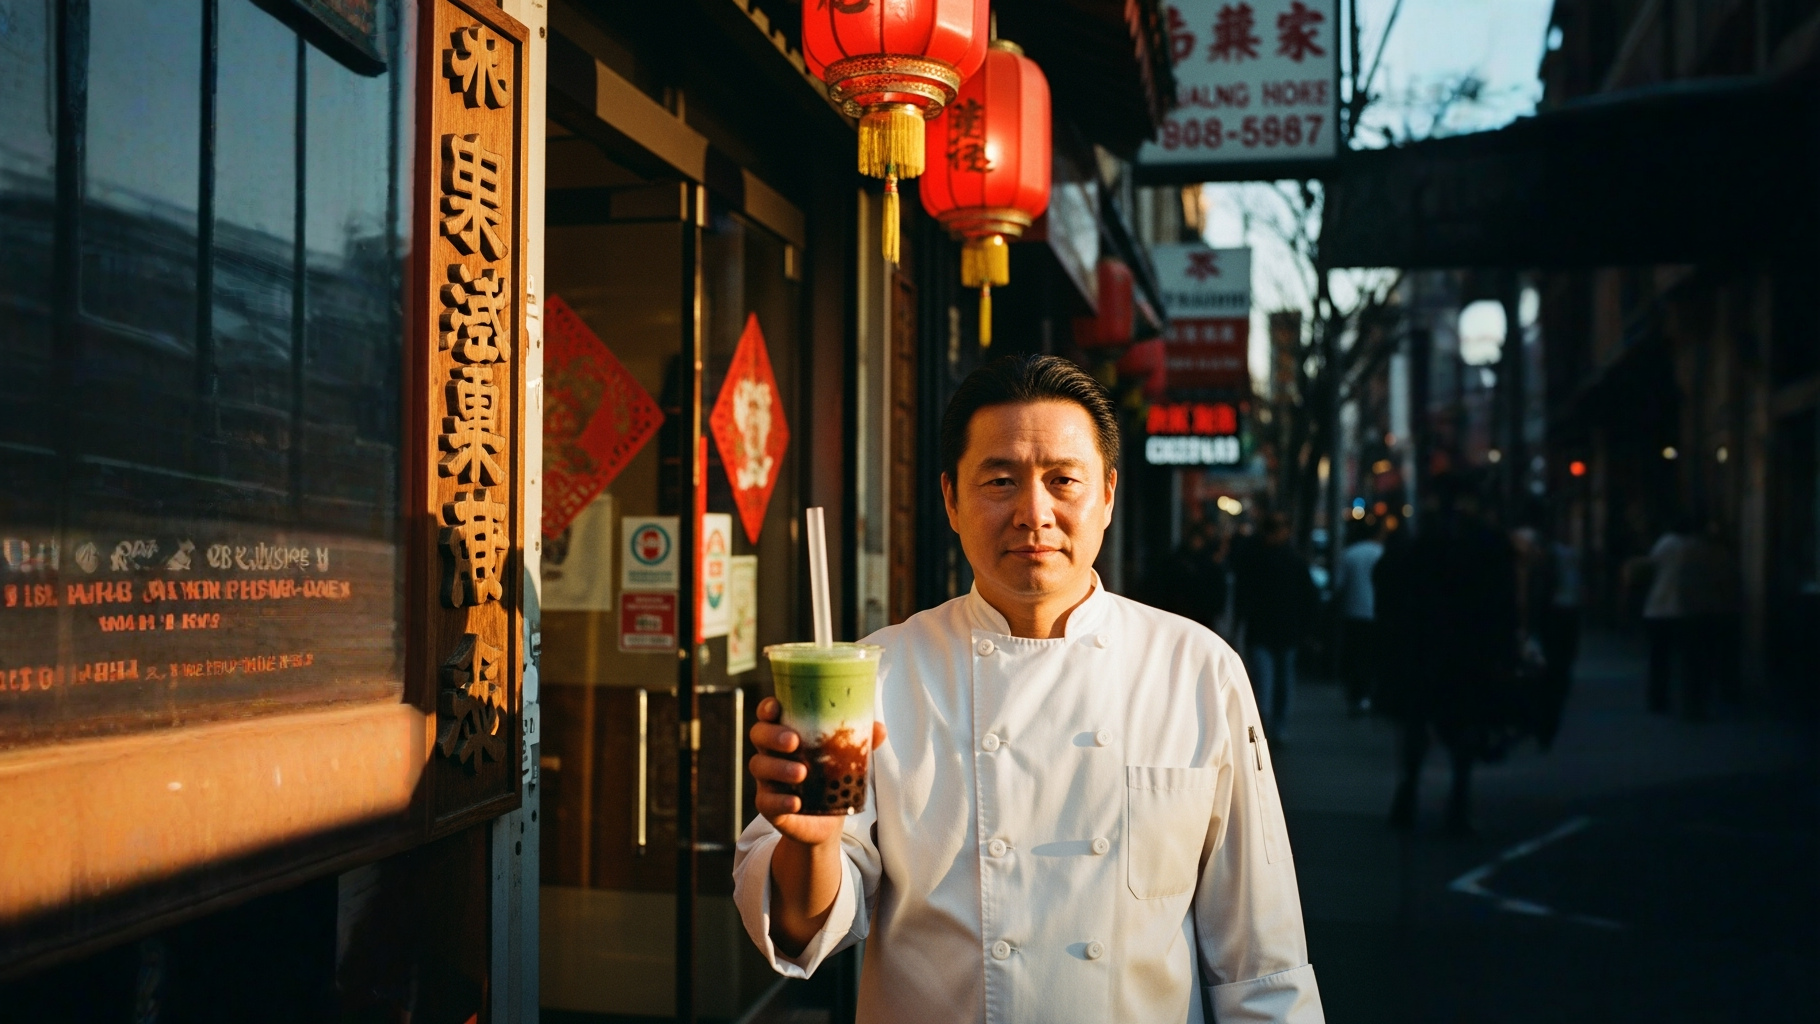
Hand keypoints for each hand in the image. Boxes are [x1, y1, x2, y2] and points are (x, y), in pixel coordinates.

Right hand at [749, 697, 886, 848]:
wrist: (826, 822)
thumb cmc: (831, 778)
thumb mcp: (846, 759)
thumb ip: (859, 743)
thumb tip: (880, 729)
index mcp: (786, 733)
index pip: (768, 714)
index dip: (767, 708)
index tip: (776, 708)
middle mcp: (771, 752)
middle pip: (758, 735)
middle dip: (773, 736)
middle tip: (794, 742)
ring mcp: (767, 779)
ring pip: (760, 766)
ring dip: (779, 767)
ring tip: (802, 773)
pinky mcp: (768, 805)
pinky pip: (767, 801)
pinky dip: (781, 800)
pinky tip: (796, 802)